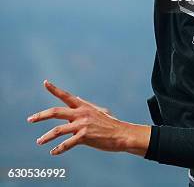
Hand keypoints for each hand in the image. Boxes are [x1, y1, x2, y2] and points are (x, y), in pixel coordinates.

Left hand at [27, 80, 150, 156]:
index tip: (45, 82)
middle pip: (55, 112)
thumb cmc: (110, 123)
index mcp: (83, 106)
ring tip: (38, 141)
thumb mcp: (99, 110)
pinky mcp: (84, 137)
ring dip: (46, 137)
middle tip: (29, 119)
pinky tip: (53, 153)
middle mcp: (80, 113)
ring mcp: (82, 125)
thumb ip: (87, 104)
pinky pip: (67, 144)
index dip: (54, 89)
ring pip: (58, 130)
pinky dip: (58, 149)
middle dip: (40, 115)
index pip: (66, 95)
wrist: (121, 134)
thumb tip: (78, 97)